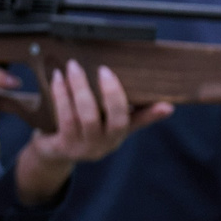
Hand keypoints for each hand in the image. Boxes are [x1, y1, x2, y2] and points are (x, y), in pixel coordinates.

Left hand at [14, 62, 172, 205]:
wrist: (52, 153)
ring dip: (80, 88)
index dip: (149, 113)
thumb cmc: (84, 130)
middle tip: (103, 69)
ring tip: (74, 67)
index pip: (137, 123)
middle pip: (115, 120)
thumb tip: (167, 106)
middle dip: (111, 93)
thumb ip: (134, 113)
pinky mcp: (62, 146)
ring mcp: (84, 147)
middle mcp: (104, 145)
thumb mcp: (108, 124)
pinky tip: (58, 78)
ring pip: (86, 116)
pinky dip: (61, 95)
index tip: (164, 104)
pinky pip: (64, 117)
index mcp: (117, 136)